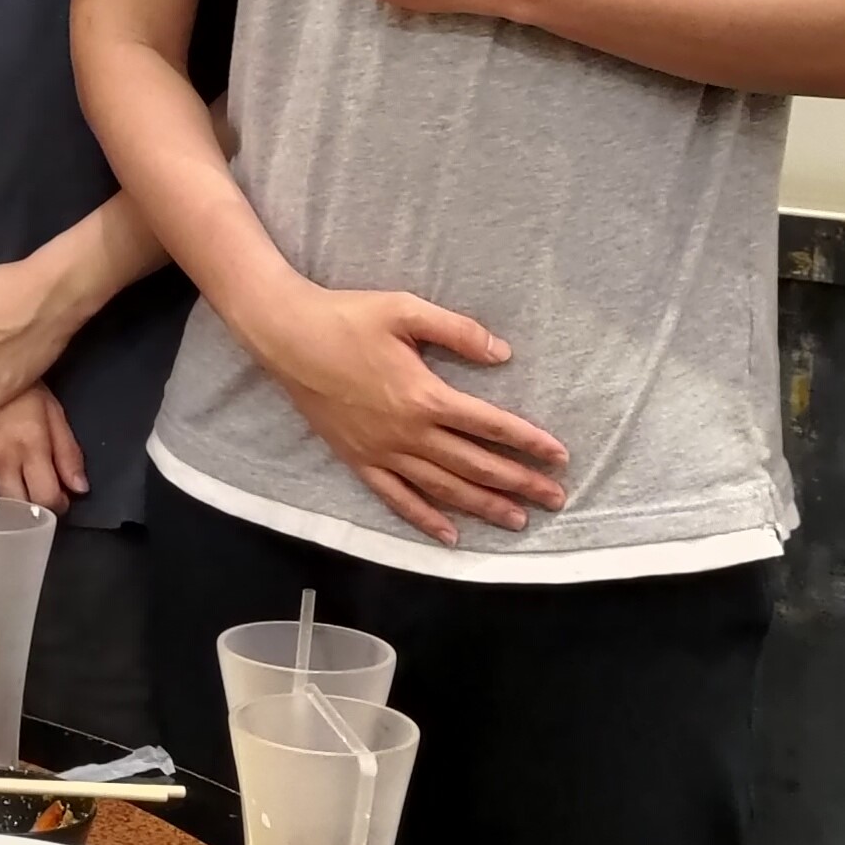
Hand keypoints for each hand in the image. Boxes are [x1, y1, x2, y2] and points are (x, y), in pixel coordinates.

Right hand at [0, 388, 85, 511]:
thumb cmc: (21, 389)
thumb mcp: (53, 412)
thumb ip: (68, 452)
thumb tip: (79, 489)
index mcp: (30, 447)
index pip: (46, 498)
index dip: (58, 504)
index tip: (60, 497)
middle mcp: (2, 460)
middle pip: (19, 507)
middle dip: (33, 509)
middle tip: (39, 495)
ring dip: (10, 504)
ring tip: (20, 489)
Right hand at [240, 279, 569, 544]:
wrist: (284, 334)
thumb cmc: (345, 316)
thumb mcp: (404, 309)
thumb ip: (457, 331)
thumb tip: (503, 354)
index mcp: (424, 395)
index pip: (489, 425)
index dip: (528, 442)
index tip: (559, 457)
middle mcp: (407, 432)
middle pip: (474, 465)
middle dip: (519, 482)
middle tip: (555, 498)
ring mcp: (381, 451)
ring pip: (442, 488)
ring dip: (483, 506)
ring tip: (518, 519)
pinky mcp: (357, 459)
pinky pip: (396, 498)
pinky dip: (424, 519)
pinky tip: (450, 535)